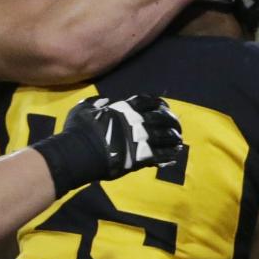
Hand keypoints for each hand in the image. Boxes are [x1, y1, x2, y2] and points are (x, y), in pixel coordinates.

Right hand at [34, 94, 183, 195]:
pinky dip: (169, 154)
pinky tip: (174, 155)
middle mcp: (136, 121)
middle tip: (176, 125)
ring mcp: (140, 138)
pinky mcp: (141, 156)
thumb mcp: (83, 110)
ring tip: (179, 140)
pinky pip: (161, 154)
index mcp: (124, 108)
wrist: (79, 153)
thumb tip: (103, 101)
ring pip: (165, 135)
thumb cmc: (79, 131)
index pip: (147, 101)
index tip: (164, 107)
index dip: (158, 104)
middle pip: (161, 117)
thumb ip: (94, 104)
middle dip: (171, 120)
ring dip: (174, 137)